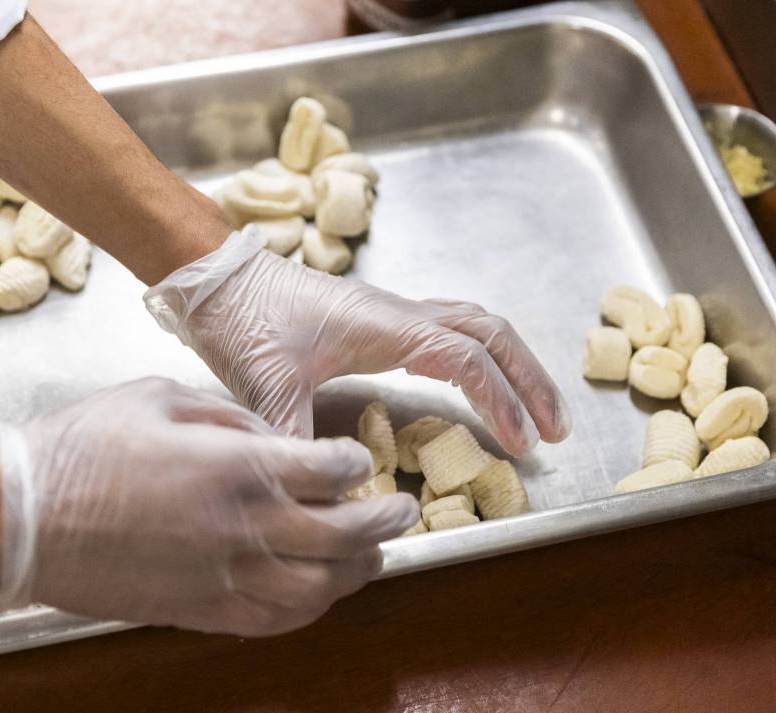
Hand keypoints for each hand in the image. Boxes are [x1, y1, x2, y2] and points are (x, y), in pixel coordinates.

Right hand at [0, 378, 417, 636]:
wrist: (23, 517)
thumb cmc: (84, 447)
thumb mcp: (162, 397)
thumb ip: (231, 416)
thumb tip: (270, 434)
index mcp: (240, 464)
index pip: (332, 469)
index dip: (355, 461)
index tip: (358, 456)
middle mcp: (246, 526)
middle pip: (344, 533)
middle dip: (384, 520)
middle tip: (401, 510)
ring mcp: (226, 576)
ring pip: (320, 587)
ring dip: (358, 570)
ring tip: (374, 555)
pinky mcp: (201, 610)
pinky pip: (274, 620)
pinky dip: (310, 609)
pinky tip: (319, 594)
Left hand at [145, 231, 570, 454]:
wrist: (218, 280)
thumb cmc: (243, 320)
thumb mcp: (266, 385)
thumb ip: (296, 438)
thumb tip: (324, 496)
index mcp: (385, 326)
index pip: (466, 359)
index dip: (502, 401)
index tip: (522, 442)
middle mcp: (400, 312)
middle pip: (491, 333)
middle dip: (530, 378)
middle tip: (556, 426)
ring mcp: (392, 311)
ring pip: (476, 324)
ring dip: (512, 361)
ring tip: (535, 406)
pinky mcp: (379, 319)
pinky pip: (451, 327)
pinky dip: (481, 354)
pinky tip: (478, 382)